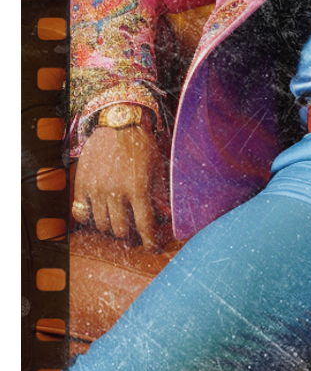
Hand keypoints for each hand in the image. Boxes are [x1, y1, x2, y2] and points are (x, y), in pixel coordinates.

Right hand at [72, 124, 170, 250]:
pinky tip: (98, 210)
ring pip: (101, 224)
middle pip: (120, 230)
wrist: (118, 123)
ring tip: (117, 217)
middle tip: (132, 227)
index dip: (149, 241)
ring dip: (111, 225)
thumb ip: (160, 194)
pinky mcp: (82, 184)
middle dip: (129, 233)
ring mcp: (96, 189)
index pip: (144, 225)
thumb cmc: (141, 145)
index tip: (151, 247)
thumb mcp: (156, 167)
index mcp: (138, 189)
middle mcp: (115, 192)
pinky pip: (81, 212)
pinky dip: (89, 216)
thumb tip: (168, 215)